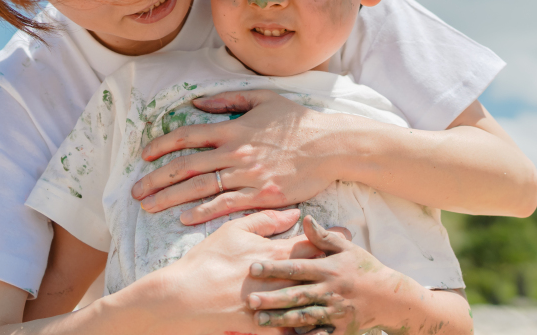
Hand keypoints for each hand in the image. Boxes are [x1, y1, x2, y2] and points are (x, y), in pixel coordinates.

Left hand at [131, 90, 351, 223]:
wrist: (331, 145)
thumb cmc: (299, 121)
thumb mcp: (264, 99)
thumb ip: (229, 99)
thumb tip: (197, 104)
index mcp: (234, 127)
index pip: (188, 135)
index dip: (162, 145)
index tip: (144, 155)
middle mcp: (236, 152)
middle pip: (186, 166)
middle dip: (156, 179)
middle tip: (136, 191)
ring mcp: (248, 175)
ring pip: (200, 188)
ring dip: (171, 198)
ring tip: (149, 207)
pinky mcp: (262, 195)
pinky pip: (226, 204)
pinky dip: (202, 211)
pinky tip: (184, 218)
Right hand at [140, 209, 350, 334]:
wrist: (179, 296)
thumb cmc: (204, 260)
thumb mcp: (232, 231)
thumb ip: (264, 220)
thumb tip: (293, 213)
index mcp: (267, 252)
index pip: (305, 244)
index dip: (328, 240)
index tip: (347, 235)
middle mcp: (272, 277)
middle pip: (312, 272)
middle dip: (335, 268)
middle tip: (357, 264)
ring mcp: (267, 303)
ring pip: (305, 302)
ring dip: (328, 299)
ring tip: (348, 297)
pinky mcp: (258, 327)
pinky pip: (287, 331)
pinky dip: (306, 332)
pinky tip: (323, 331)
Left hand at [245, 216, 406, 334]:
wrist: (391, 298)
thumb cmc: (365, 269)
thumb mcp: (347, 248)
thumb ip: (323, 236)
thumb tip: (305, 218)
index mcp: (329, 269)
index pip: (298, 268)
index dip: (275, 268)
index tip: (253, 267)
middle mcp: (330, 291)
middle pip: (297, 294)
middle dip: (272, 297)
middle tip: (249, 299)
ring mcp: (335, 312)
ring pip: (304, 317)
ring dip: (281, 319)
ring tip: (259, 320)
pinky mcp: (340, 330)